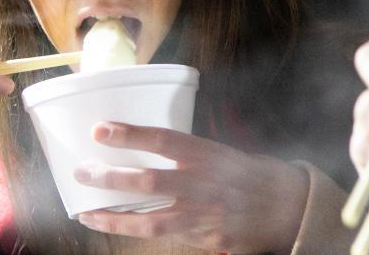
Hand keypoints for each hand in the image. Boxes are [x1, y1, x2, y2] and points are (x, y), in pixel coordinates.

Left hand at [73, 123, 308, 252]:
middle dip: (112, 178)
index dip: (130, 134)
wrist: (287, 206)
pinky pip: (165, 236)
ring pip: (151, 219)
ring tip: (85, 212)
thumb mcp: (219, 152)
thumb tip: (141, 144)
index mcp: (206, 154)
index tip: (100, 130)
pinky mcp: (206, 239)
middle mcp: (203, 184)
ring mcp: (203, 215)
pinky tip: (113, 226)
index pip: (163, 140)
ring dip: (114, 217)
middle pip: (150, 181)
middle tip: (82, 172)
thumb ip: (185, 152)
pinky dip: (136, 231)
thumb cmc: (247, 173)